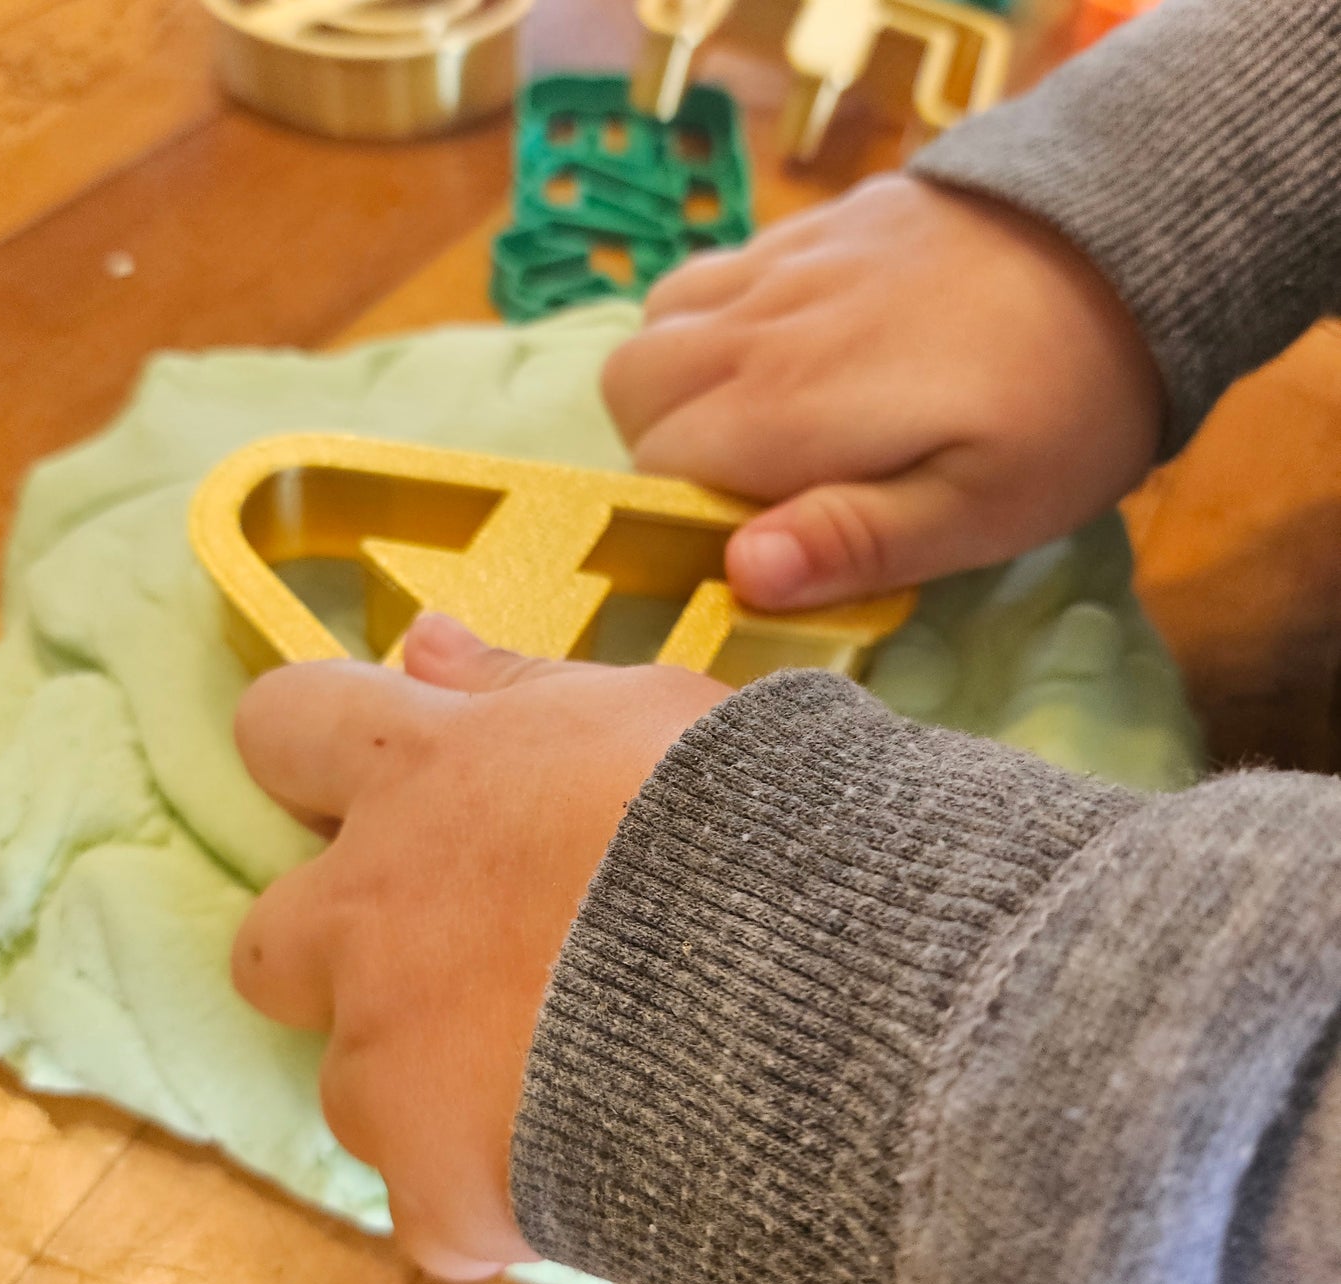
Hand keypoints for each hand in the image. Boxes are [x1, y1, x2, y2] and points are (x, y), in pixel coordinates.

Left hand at [230, 613, 729, 1279]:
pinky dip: (487, 1195)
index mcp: (419, 777)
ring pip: (355, 1082)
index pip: (284, 726)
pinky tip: (579, 1169)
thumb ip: (512, 683)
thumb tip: (419, 642)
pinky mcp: (435, 1179)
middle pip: (271, 941)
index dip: (311, 757)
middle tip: (457, 961)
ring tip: (555, 1076)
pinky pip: (430, 1206)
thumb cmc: (746, 823)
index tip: (365, 791)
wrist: (813, 986)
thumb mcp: (640, 709)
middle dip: (341, 954)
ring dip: (427, 1082)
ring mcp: (387, 1054)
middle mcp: (371, 909)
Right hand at [603, 174, 1163, 609]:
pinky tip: (782, 355)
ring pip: (655, 325)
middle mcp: (758, 329)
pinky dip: (709, 325)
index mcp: (787, 408)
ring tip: (757, 425)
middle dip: (664, 451)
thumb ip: (853, 542)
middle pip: (630, 391)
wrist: (1130, 242)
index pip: (655, 469)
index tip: (760, 539)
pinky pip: (707, 276)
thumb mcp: (980, 509)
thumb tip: (739, 573)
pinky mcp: (808, 232)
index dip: (687, 519)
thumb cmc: (1061, 407)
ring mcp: (779, 266)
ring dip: (678, 385)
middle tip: (755, 485)